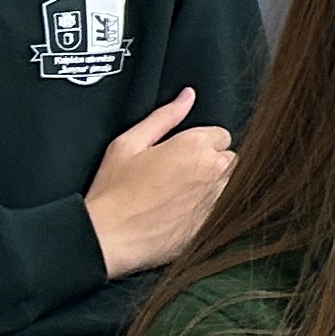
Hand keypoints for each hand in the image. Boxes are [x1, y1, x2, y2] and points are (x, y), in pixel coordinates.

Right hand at [87, 87, 236, 277]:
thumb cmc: (112, 192)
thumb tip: (188, 96)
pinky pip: (219, 210)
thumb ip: (165, 116)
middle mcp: (212, 171)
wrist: (105, 239)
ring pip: (228, 184)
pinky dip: (207, 210)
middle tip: (178, 175)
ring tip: (177, 196)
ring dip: (211, 186)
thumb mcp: (128, 144)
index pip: (220, 135)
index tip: (180, 155)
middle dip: (210, 162)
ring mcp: (214, 200)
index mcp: (196, 146)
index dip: (200, 144)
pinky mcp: (210, 225)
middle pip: (228, 158)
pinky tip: (180, 214)